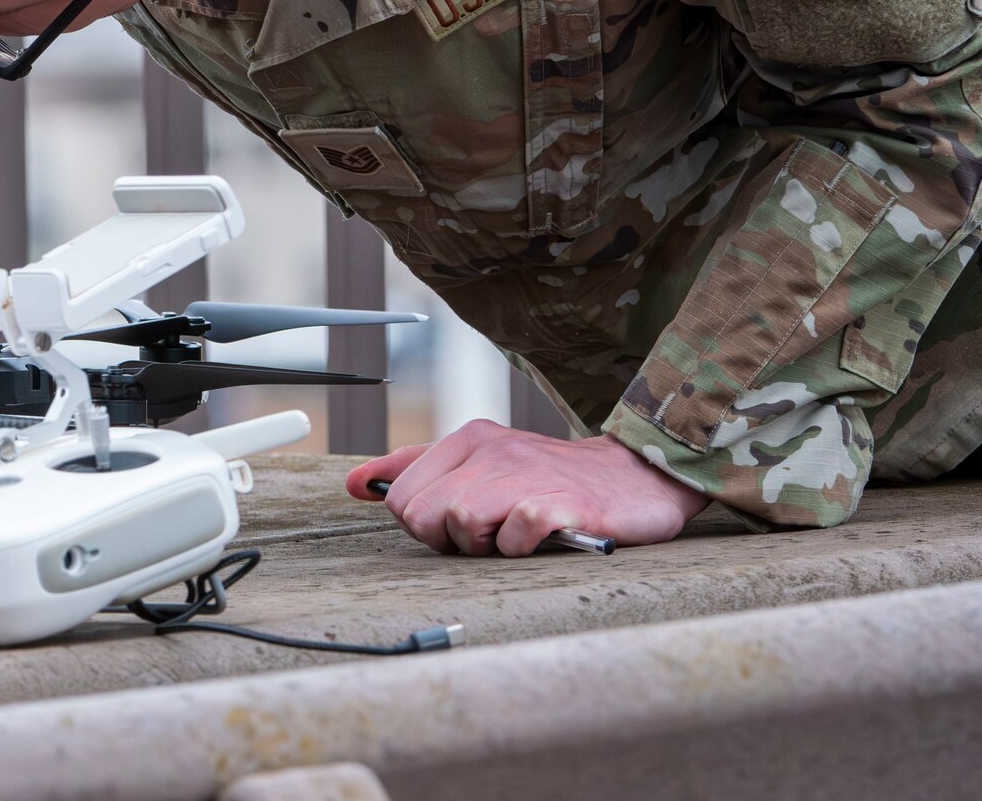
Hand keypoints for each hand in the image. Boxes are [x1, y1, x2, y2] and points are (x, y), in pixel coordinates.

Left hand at [344, 420, 707, 555]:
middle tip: (488, 535)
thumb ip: (414, 470)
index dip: (423, 526)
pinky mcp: (558, 502)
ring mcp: (524, 474)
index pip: (399, 497)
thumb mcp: (480, 464)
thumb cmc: (552, 480)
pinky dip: (523, 549)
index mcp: (466, 440)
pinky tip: (543, 537)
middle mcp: (489, 450)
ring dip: (486, 545)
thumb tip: (352, 484)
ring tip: (517, 533)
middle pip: (420, 516)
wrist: (636, 479)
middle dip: (446, 540)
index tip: (459, 526)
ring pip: (458, 523)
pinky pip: (512, 536)